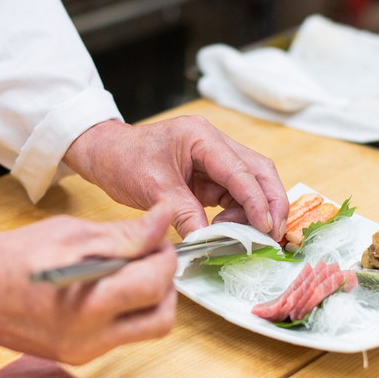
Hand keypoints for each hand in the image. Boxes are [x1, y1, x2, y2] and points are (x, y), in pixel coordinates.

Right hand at [0, 205, 177, 363]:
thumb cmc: (9, 257)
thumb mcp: (70, 234)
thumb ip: (123, 235)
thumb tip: (163, 223)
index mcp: (90, 306)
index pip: (156, 283)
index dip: (165, 253)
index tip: (157, 233)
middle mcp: (91, 339)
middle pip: (162, 317)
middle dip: (165, 282)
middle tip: (148, 254)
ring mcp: (84, 353)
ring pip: (145, 329)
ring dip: (149, 298)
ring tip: (126, 268)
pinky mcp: (77, 356)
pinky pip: (120, 335)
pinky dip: (125, 309)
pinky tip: (104, 284)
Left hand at [64, 117, 288, 239]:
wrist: (105, 154)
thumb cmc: (123, 160)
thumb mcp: (153, 187)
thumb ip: (183, 212)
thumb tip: (208, 240)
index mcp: (202, 137)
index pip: (241, 170)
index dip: (257, 200)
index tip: (265, 227)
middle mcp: (215, 144)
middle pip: (259, 171)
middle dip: (272, 203)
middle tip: (273, 235)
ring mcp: (214, 160)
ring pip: (252, 185)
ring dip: (255, 212)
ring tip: (244, 237)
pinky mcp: (210, 177)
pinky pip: (235, 196)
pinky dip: (239, 215)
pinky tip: (229, 230)